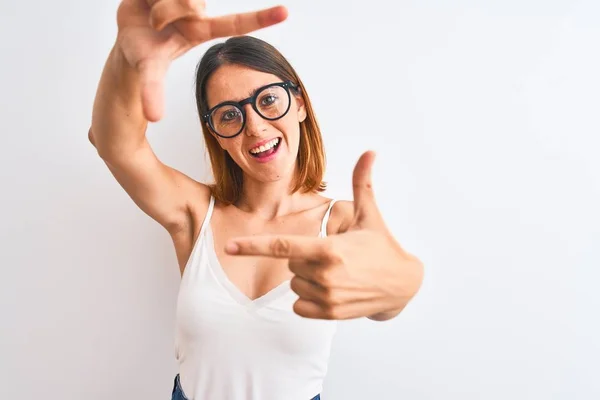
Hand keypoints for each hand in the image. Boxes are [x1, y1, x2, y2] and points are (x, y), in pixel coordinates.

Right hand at [115, 0, 287, 120]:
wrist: (126, 37)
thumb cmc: (146, 54)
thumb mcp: (149, 74)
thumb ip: (152, 92)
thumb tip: (154, 118)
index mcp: (201, 29)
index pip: (235, 23)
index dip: (261, 18)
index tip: (286, 13)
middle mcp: (196, 10)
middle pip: (193, 3)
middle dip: (172, 12)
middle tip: (159, 24)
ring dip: (158, 9)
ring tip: (151, 18)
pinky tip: (145, 3)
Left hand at [225, 151, 423, 319]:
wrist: (403, 284)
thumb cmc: (382, 246)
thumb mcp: (369, 215)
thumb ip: (362, 182)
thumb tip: (369, 152)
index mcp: (328, 250)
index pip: (282, 246)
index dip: (252, 246)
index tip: (230, 247)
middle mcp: (324, 276)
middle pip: (290, 264)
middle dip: (304, 257)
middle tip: (334, 255)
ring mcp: (327, 298)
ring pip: (294, 285)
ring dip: (307, 278)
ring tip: (337, 273)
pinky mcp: (330, 314)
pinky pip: (299, 305)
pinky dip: (309, 298)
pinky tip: (332, 289)